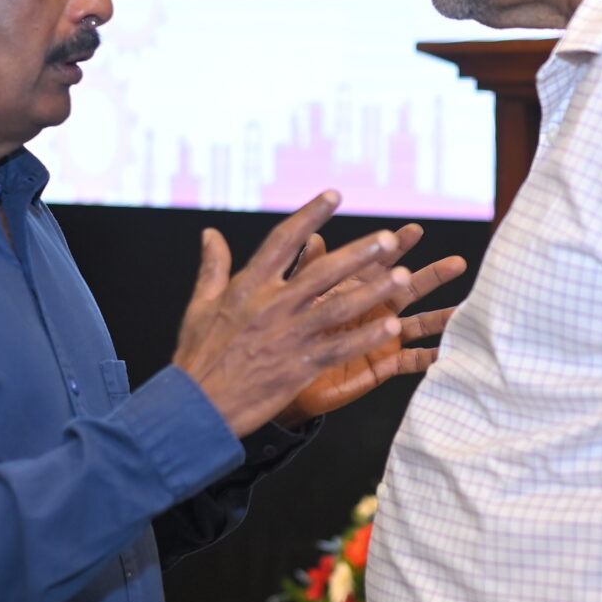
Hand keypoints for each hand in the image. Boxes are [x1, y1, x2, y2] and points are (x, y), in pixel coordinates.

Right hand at [171, 192, 418, 438]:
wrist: (197, 406)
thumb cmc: (198, 355)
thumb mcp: (201, 305)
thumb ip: (212, 266)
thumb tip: (210, 234)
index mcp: (249, 286)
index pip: (284, 240)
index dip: (310, 215)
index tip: (334, 195)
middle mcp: (273, 305)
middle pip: (324, 272)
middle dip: (359, 254)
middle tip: (390, 238)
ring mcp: (289, 335)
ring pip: (339, 307)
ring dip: (373, 292)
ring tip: (404, 278)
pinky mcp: (299, 366)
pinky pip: (340, 347)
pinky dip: (366, 337)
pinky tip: (390, 326)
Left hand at [280, 223, 466, 424]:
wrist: (285, 378)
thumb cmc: (290, 335)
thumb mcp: (300, 300)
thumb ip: (309, 271)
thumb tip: (313, 237)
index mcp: (355, 289)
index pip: (380, 262)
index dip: (397, 246)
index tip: (414, 230)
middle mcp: (374, 309)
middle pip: (409, 289)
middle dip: (432, 276)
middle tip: (457, 264)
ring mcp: (382, 337)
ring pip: (419, 323)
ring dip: (441, 317)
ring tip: (466, 311)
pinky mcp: (384, 364)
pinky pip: (413, 361)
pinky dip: (431, 357)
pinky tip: (450, 354)